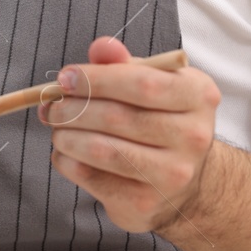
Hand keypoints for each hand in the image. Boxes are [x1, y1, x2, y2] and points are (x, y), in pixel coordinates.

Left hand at [40, 37, 220, 234]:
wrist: (185, 180)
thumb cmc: (158, 118)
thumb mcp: (150, 82)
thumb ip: (123, 63)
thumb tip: (101, 47)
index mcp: (198, 95)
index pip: (142, 82)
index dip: (96, 79)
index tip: (65, 78)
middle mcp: (194, 136)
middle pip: (118, 117)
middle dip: (74, 108)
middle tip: (52, 106)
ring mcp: (174, 174)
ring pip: (105, 150)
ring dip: (67, 136)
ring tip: (57, 129)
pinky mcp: (146, 203)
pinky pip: (93, 178)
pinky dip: (68, 162)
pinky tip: (65, 152)